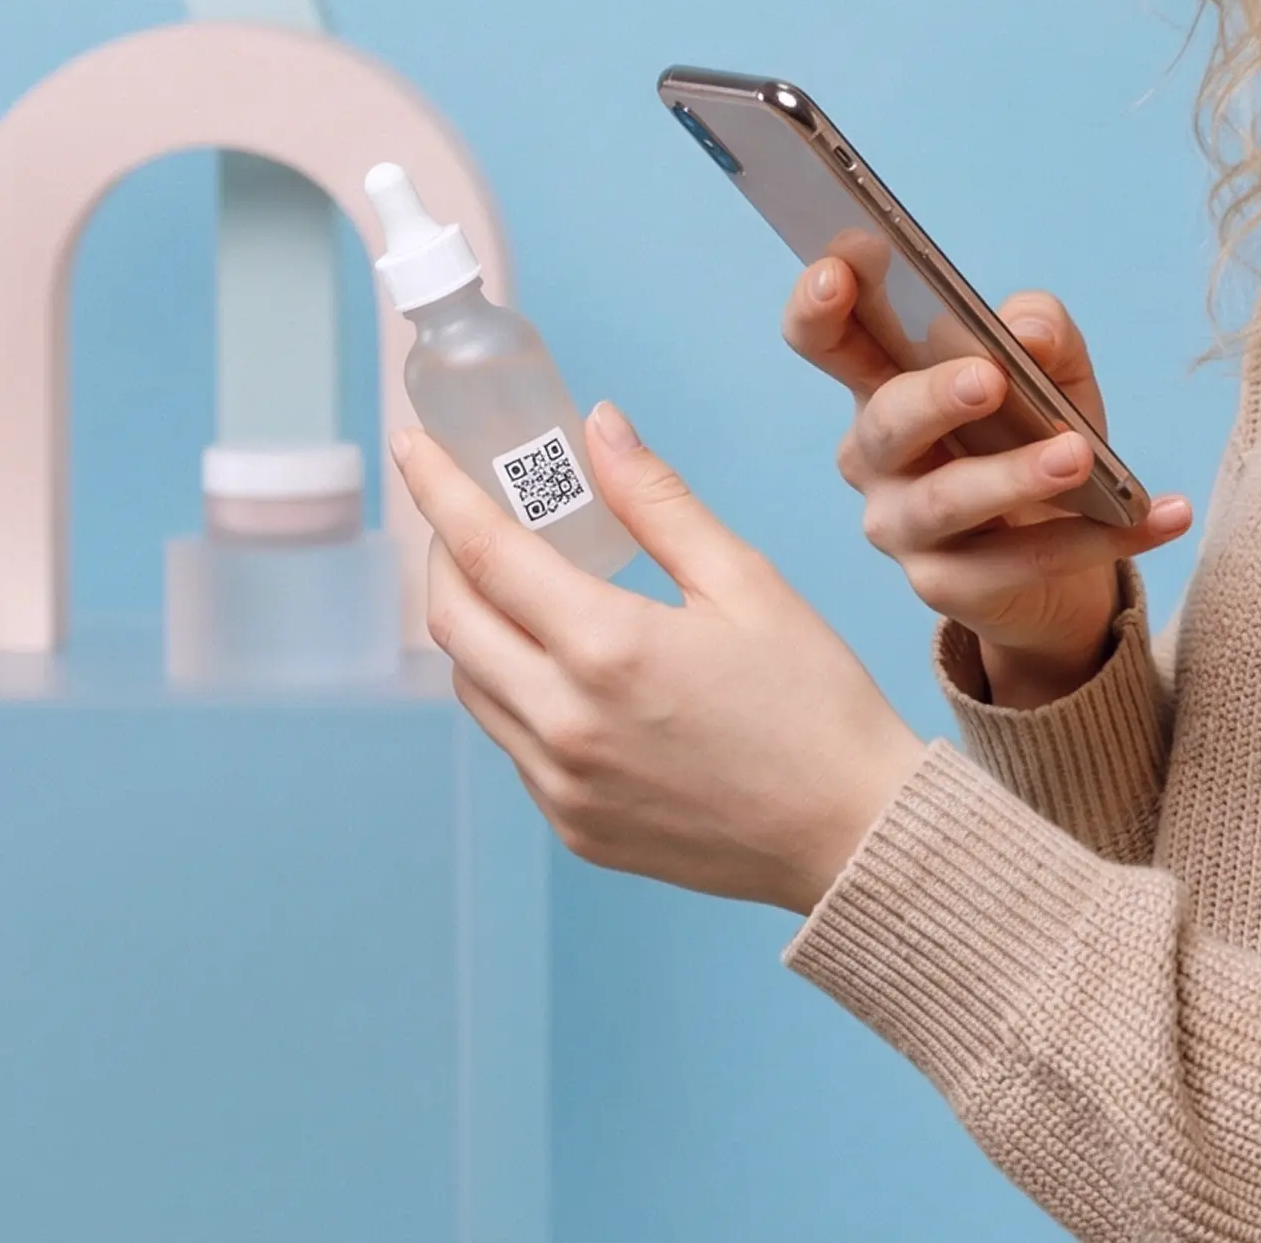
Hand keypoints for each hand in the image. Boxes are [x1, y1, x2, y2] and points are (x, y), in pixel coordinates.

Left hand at [392, 403, 926, 912]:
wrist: (850, 832)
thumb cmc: (813, 701)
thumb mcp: (745, 582)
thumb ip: (657, 502)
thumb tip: (598, 428)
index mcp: (608, 647)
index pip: (485, 551)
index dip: (437, 490)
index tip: (410, 445)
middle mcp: (564, 722)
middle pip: (453, 622)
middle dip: (444, 555)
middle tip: (468, 516)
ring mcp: (561, 785)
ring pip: (472, 687)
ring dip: (476, 626)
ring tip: (517, 586)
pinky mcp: (572, 826)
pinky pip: (513, 743)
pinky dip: (516, 690)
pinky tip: (566, 668)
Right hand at [783, 267, 1192, 710]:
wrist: (1063, 554)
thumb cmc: (1034, 437)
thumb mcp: (1052, 372)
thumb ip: (1041, 334)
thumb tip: (1028, 335)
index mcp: (883, 384)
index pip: (826, 340)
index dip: (820, 305)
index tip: (842, 268)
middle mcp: (875, 457)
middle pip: (885, 422)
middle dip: (934, 397)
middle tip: (989, 378)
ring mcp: (902, 527)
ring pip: (948, 500)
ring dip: (1015, 475)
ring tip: (1077, 456)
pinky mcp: (946, 587)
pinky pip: (1021, 561)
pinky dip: (1099, 538)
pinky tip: (1164, 513)